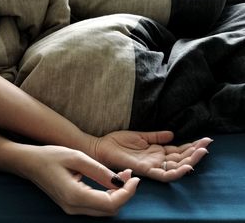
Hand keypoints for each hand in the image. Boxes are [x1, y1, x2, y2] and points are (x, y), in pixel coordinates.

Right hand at [25, 145, 139, 215]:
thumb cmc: (50, 157)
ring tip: (123, 175)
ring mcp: (72, 208)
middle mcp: (74, 207)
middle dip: (124, 193)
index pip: (111, 203)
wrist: (29, 163)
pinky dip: (107, 195)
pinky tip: (110, 181)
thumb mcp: (77, 157)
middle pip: (109, 210)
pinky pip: (95, 205)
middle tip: (130, 174)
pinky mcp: (71, 205)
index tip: (135, 178)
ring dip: (117, 194)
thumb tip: (120, 181)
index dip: (127, 192)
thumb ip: (99, 170)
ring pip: (104, 209)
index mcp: (75, 196)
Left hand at [91, 131, 211, 181]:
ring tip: (202, 152)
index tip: (205, 139)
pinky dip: (176, 172)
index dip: (191, 146)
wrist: (102, 146)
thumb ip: (156, 136)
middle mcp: (157, 160)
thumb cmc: (118, 142)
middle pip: (181, 159)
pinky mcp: (145, 169)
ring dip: (190, 161)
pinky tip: (187, 166)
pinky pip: (163, 175)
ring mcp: (152, 165)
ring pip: (176, 167)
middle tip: (208, 144)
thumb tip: (172, 134)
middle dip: (195, 152)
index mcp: (156, 151)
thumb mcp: (141, 136)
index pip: (178, 151)